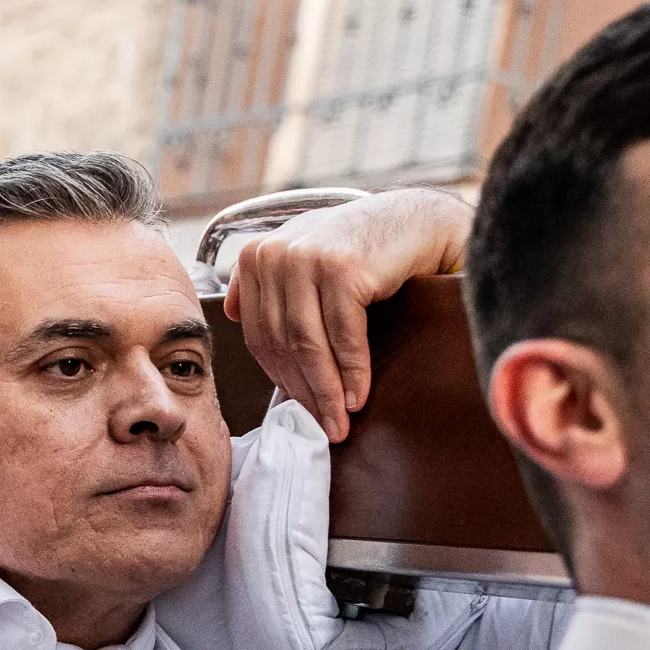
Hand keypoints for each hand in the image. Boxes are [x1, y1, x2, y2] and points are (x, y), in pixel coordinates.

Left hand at [223, 186, 473, 439]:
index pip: (259, 336)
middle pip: (282, 344)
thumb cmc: (360, 248)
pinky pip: (343, 337)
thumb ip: (268, 281)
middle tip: (322, 427)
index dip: (280, 380)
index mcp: (256, 256)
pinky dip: (352, 372)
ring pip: (309, 345)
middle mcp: (274, 255)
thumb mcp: (303, 254)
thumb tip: (234, 317)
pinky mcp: (340, 269)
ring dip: (327, 392)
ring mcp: (306, 259)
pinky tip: (358, 397)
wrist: (414, 223)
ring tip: (339, 423)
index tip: (298, 411)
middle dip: (304, 393)